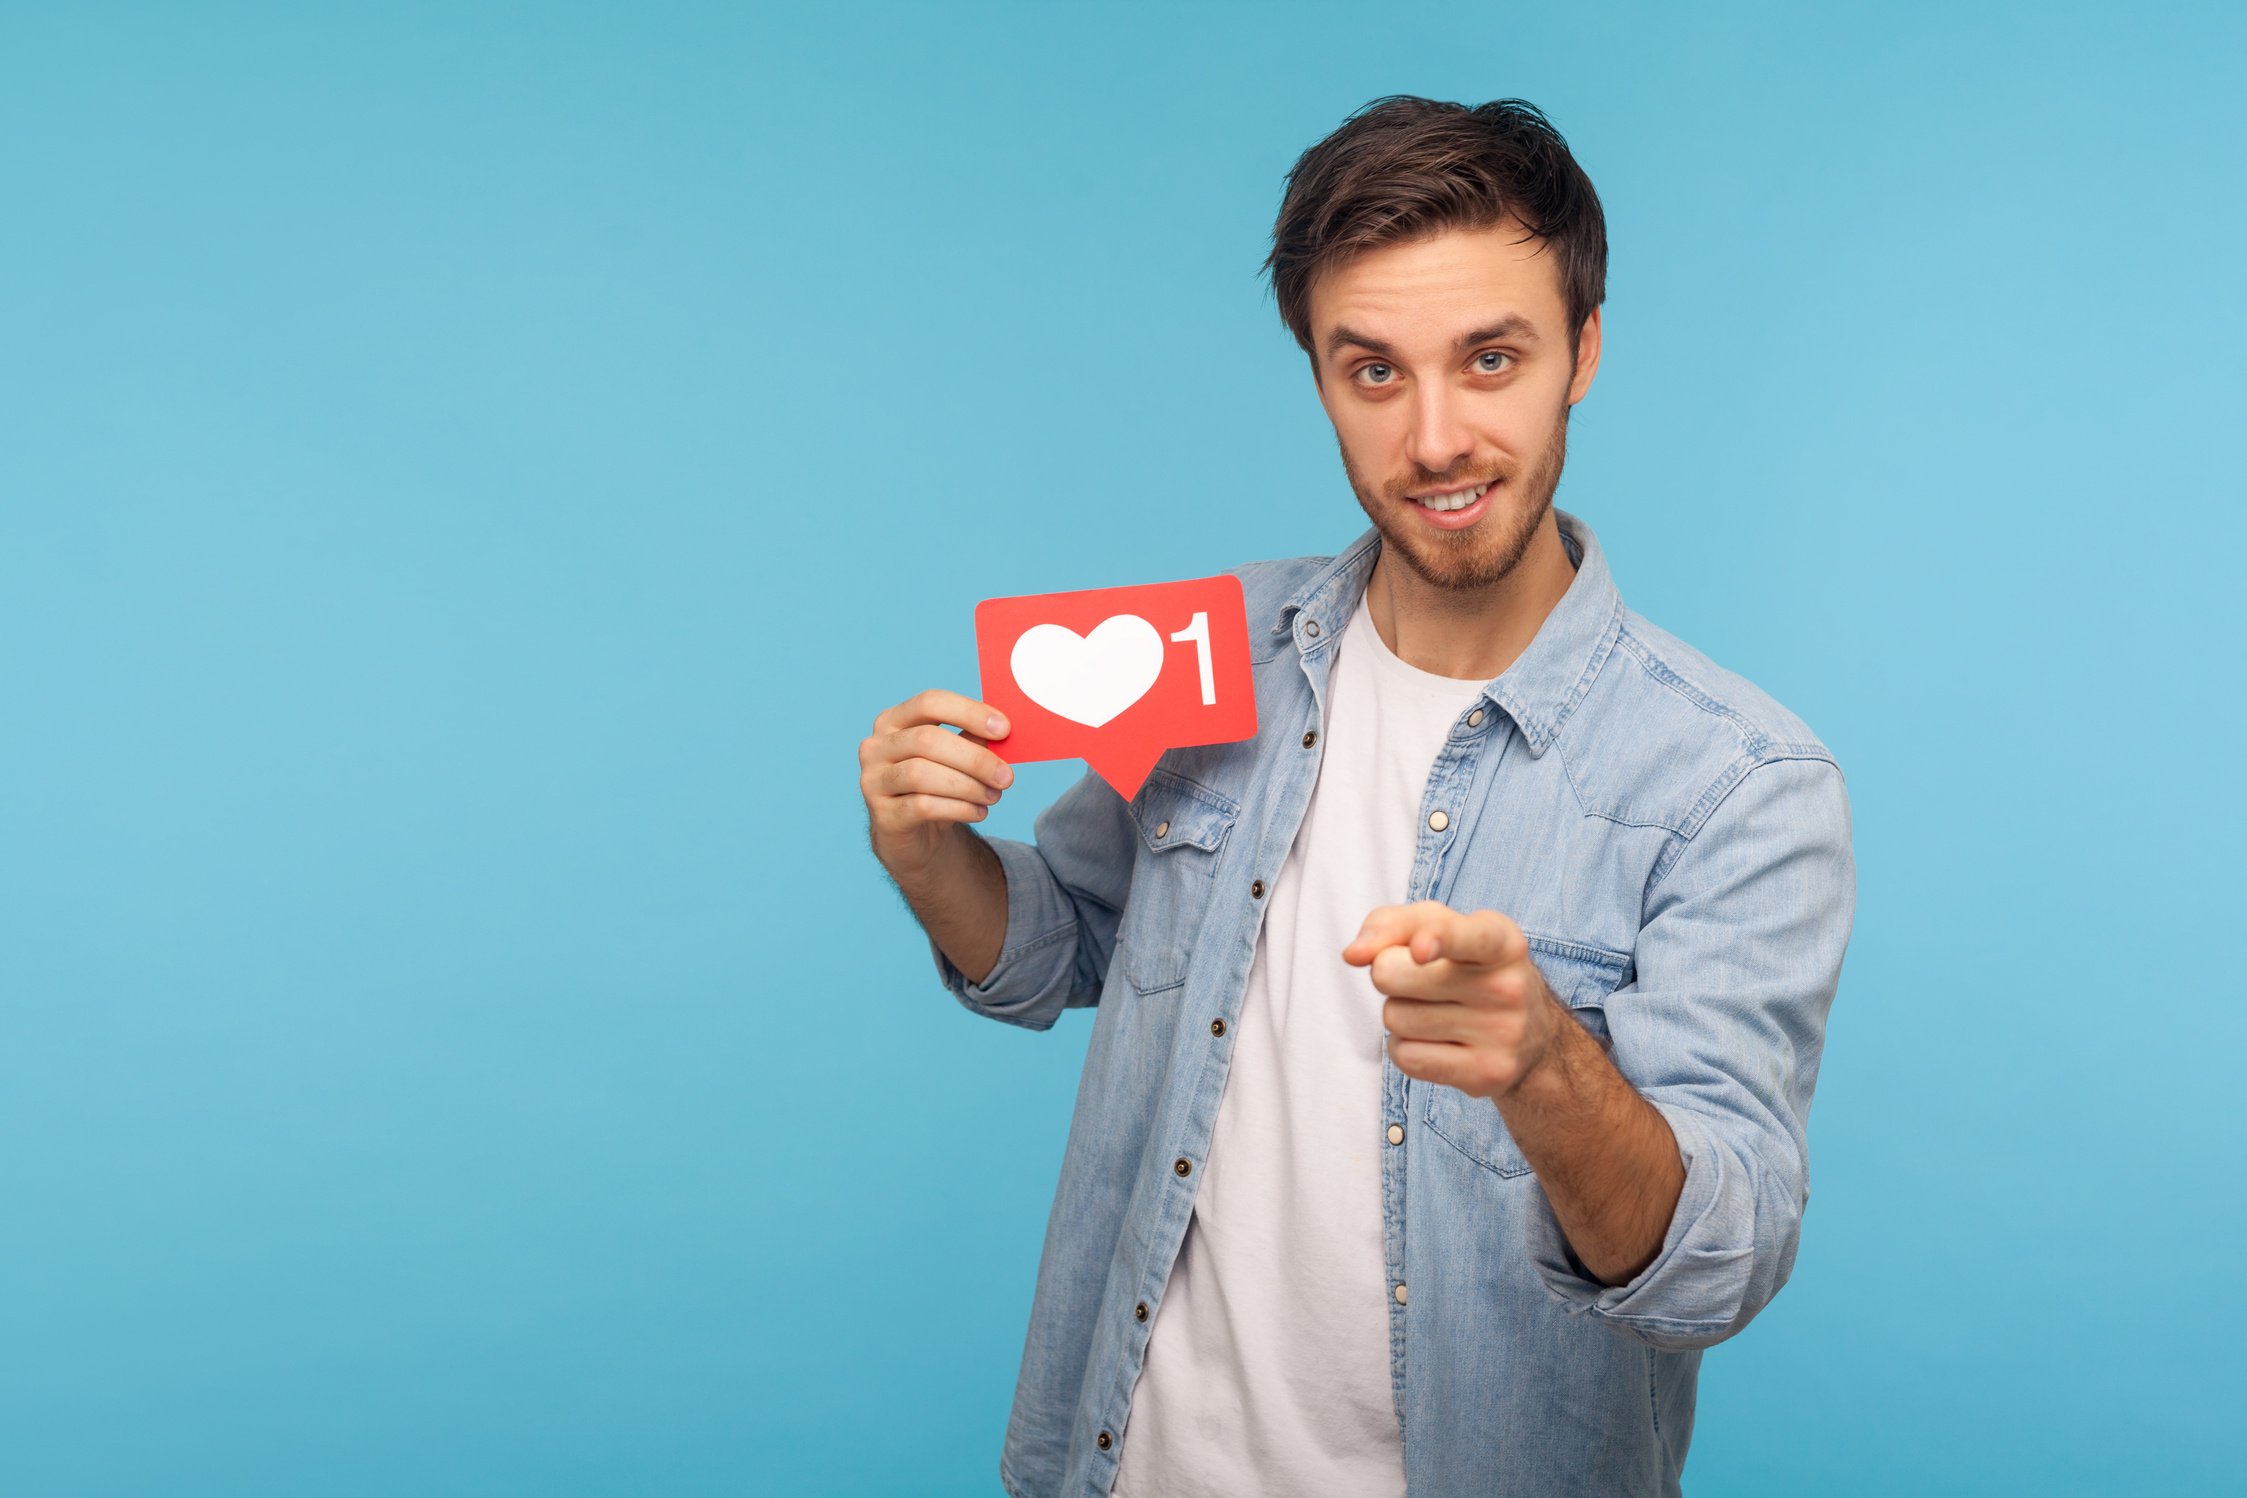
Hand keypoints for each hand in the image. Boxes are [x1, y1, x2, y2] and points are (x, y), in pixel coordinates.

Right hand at [860, 689, 1015, 879]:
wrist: (914, 835)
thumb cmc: (937, 787)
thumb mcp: (955, 758)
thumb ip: (973, 740)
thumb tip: (1003, 732)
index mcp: (894, 720)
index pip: (930, 703)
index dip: (969, 712)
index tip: (1004, 729)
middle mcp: (876, 747)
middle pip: (927, 740)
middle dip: (974, 758)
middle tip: (1006, 776)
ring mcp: (873, 781)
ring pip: (922, 774)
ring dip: (968, 786)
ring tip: (993, 796)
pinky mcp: (882, 815)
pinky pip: (923, 806)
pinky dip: (959, 808)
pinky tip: (978, 812)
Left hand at [1342, 901, 1561, 1099]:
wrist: (1531, 1035)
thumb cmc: (1467, 965)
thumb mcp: (1439, 927)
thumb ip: (1391, 924)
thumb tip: (1354, 954)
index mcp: (1501, 939)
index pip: (1467, 936)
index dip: (1437, 938)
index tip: (1419, 949)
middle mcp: (1508, 985)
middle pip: (1392, 974)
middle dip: (1387, 974)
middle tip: (1418, 978)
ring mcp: (1502, 1034)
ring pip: (1395, 1018)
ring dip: (1399, 1014)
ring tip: (1437, 1011)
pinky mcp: (1488, 1074)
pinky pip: (1406, 1057)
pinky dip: (1407, 1048)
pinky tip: (1439, 1041)